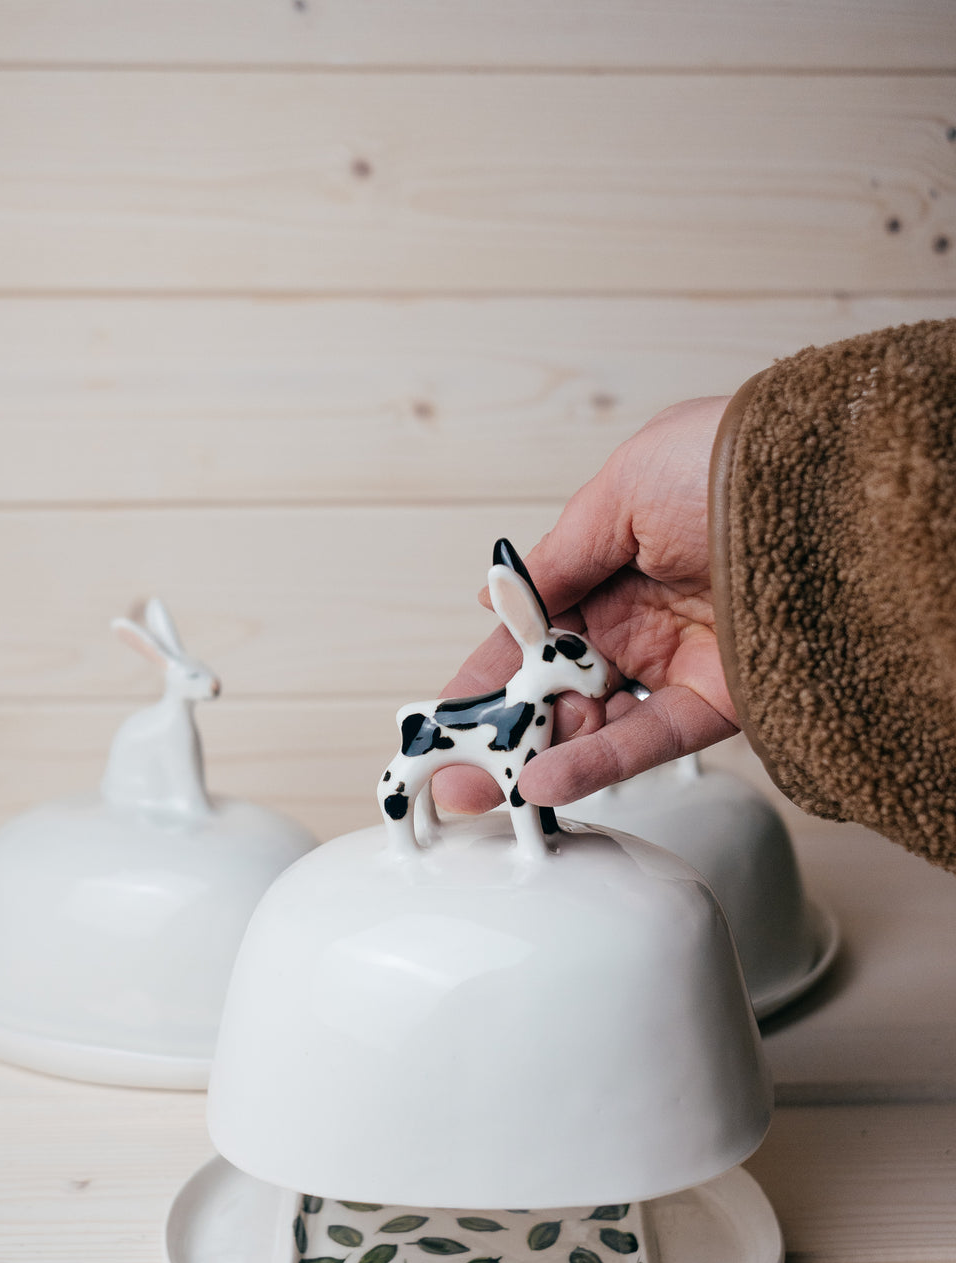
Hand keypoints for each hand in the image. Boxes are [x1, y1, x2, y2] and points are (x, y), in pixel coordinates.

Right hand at [433, 396, 738, 814]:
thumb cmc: (736, 460)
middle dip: (500, 733)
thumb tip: (498, 597)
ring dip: (538, 755)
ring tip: (490, 783)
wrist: (834, 493)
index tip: (446, 715)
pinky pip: (647, 741)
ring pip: (593, 722)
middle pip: (554, 687)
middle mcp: (643, 615)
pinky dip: (595, 764)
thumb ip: (558, 555)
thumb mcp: (623, 486)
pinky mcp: (720, 702)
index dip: (485, 674)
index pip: (532, 629)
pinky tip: (546, 780)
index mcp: (612, 561)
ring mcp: (678, 660)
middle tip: (455, 772)